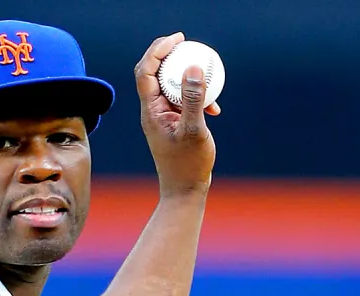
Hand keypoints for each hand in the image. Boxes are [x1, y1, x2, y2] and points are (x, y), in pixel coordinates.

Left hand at [134, 33, 219, 196]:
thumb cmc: (188, 165)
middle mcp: (152, 111)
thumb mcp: (194, 129)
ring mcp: (162, 118)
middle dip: (169, 55)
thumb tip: (192, 67)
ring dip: (186, 77)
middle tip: (187, 44)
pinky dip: (196, 98)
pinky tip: (214, 107)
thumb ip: (192, 99)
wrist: (184, 190)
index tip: (178, 39)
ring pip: (169, 86)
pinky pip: (181, 102)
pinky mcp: (174, 124)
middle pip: (154, 73)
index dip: (158, 50)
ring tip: (206, 72)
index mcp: (150, 110)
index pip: (145, 71)